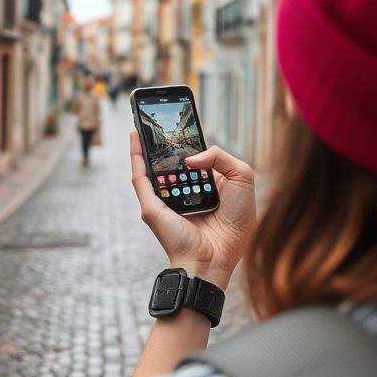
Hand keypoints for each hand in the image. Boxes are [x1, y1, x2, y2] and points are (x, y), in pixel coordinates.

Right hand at [130, 131, 256, 290]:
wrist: (216, 258)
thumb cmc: (233, 227)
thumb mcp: (241, 181)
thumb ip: (221, 158)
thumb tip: (191, 156)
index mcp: (205, 189)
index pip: (196, 160)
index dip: (192, 142)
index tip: (188, 123)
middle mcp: (183, 193)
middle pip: (173, 162)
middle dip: (168, 141)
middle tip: (165, 118)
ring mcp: (165, 200)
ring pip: (152, 166)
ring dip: (146, 143)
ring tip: (144, 119)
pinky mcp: (151, 206)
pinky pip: (140, 177)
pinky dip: (136, 155)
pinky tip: (135, 136)